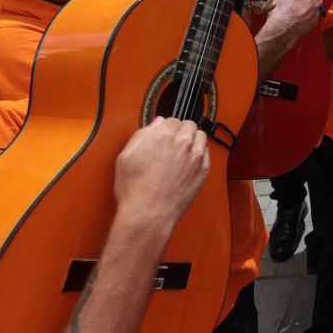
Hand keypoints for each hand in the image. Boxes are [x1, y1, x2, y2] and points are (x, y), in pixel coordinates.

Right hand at [113, 117, 209, 231]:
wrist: (149, 213)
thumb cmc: (135, 189)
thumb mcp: (126, 156)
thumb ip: (142, 134)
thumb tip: (156, 123)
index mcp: (163, 135)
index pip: (172, 119)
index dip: (166, 127)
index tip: (163, 135)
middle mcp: (183, 143)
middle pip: (189, 125)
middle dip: (180, 131)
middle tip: (172, 143)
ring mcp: (196, 157)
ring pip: (201, 137)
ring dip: (192, 140)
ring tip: (181, 152)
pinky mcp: (204, 171)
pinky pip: (206, 153)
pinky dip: (199, 154)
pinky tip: (187, 163)